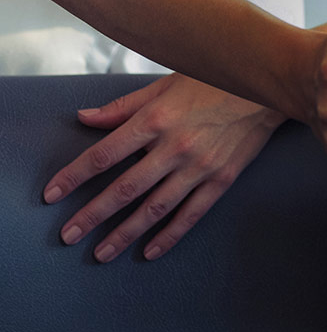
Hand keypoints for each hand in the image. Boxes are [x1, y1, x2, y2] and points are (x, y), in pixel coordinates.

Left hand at [43, 73, 285, 261]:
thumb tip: (85, 117)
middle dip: (92, 214)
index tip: (53, 194)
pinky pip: (191, 213)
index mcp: (157, 117)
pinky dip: (169, 235)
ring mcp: (200, 165)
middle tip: (69, 234)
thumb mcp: (167, 84)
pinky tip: (150, 250)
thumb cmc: (215, 78)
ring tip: (101, 252)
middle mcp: (175, 145)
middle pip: (124, 188)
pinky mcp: (222, 177)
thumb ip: (125, 105)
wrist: (269, 84)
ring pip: (154, 208)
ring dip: (124, 233)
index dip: (75, 175)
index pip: (105, 153)